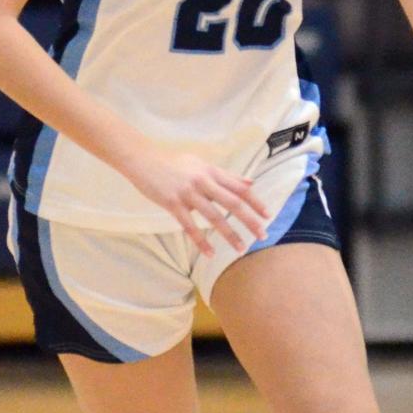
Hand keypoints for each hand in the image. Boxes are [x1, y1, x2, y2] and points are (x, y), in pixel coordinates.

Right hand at [127, 149, 270, 256]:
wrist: (143, 159)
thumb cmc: (174, 162)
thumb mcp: (202, 164)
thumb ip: (226, 175)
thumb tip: (250, 181)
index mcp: (212, 171)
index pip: (239, 187)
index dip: (255, 202)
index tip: (268, 215)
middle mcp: (203, 181)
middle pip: (232, 202)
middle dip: (249, 220)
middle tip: (263, 235)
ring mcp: (188, 193)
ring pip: (214, 216)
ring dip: (229, 234)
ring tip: (241, 249)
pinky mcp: (173, 203)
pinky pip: (189, 225)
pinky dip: (201, 241)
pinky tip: (211, 253)